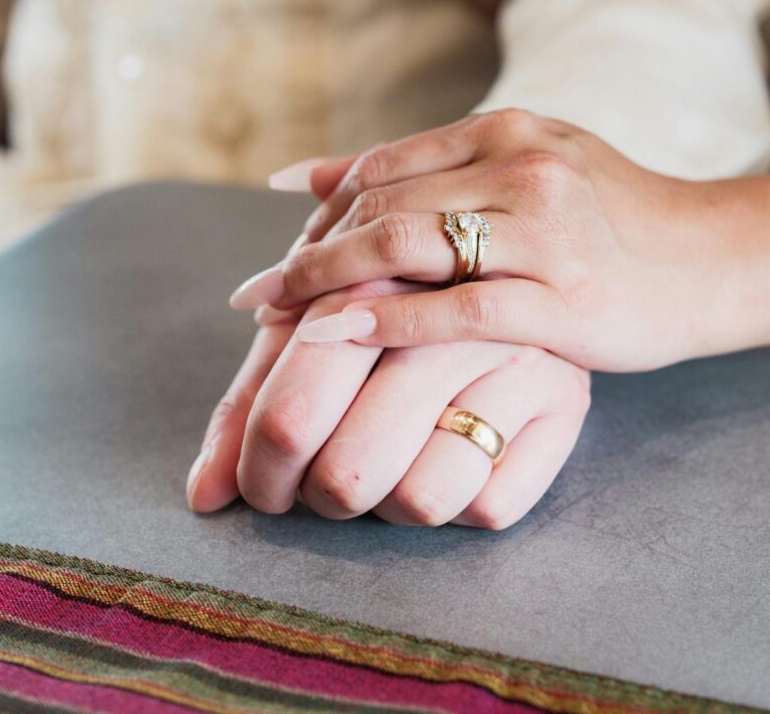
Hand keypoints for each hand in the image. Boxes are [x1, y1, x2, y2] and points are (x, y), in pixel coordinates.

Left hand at [191, 280, 590, 528]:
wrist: (521, 263)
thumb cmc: (392, 308)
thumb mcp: (313, 331)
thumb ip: (251, 404)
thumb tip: (202, 496)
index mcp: (368, 286)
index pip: (289, 419)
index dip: (261, 474)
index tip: (263, 487)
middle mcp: (448, 318)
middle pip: (349, 475)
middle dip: (324, 497)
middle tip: (331, 479)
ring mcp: (516, 358)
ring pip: (422, 501)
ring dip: (397, 502)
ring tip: (404, 458)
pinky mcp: (568, 402)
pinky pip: (491, 507)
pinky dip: (468, 499)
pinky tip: (467, 451)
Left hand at [230, 109, 745, 372]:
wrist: (712, 261)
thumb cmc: (614, 220)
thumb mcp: (529, 167)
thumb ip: (429, 169)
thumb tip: (309, 177)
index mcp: (507, 133)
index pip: (385, 165)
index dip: (322, 211)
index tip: (282, 255)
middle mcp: (520, 170)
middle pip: (383, 202)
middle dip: (309, 252)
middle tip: (256, 295)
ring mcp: (543, 234)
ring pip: (407, 247)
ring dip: (327, 282)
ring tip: (274, 317)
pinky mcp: (559, 300)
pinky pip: (453, 310)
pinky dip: (385, 321)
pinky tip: (334, 336)